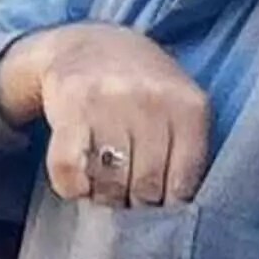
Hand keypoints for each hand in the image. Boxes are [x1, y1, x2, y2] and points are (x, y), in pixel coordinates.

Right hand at [0, 23, 209, 207]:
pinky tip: (80, 183)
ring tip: (107, 190)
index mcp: (188, 105)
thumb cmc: (143, 89)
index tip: (159, 203)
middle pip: (146, 186)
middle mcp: (150, 100)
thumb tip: (177, 212)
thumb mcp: (180, 108)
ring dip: (106, 197)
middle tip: (130, 198)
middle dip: (137, 203)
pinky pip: (69, 169)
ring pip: (110, 182)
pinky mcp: (69, 107)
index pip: (183, 181)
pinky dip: (73, 188)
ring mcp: (108, 102)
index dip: (169, 204)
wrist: (88, 45)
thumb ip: (188, 152)